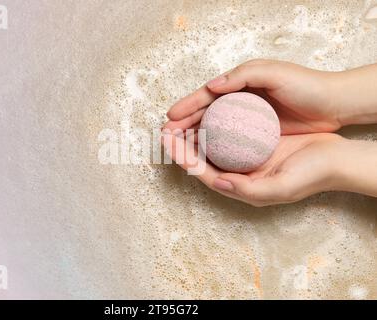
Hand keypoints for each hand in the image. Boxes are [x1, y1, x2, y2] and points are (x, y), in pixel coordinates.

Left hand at [162, 131, 342, 206]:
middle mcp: (239, 173)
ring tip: (178, 120)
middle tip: (165, 129)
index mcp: (240, 186)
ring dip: (193, 133)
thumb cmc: (311, 175)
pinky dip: (214, 124)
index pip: (202, 173)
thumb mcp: (280, 188)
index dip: (182, 158)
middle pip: (202, 159)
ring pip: (212, 145)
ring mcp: (245, 158)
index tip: (166, 141)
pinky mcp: (254, 142)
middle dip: (181, 145)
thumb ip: (248, 190)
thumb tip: (219, 183)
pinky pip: (228, 133)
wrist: (336, 159)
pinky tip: (208, 112)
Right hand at [165, 59, 341, 134]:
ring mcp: (247, 122)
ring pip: (214, 130)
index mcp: (239, 85)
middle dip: (183, 125)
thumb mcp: (274, 73)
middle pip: (205, 115)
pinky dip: (215, 147)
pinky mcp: (256, 136)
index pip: (206, 97)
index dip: (186, 107)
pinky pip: (229, 142)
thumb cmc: (305, 85)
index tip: (169, 118)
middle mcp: (239, 104)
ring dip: (194, 137)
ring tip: (177, 146)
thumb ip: (242, 75)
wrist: (333, 104)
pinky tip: (204, 154)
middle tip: (166, 136)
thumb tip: (212, 86)